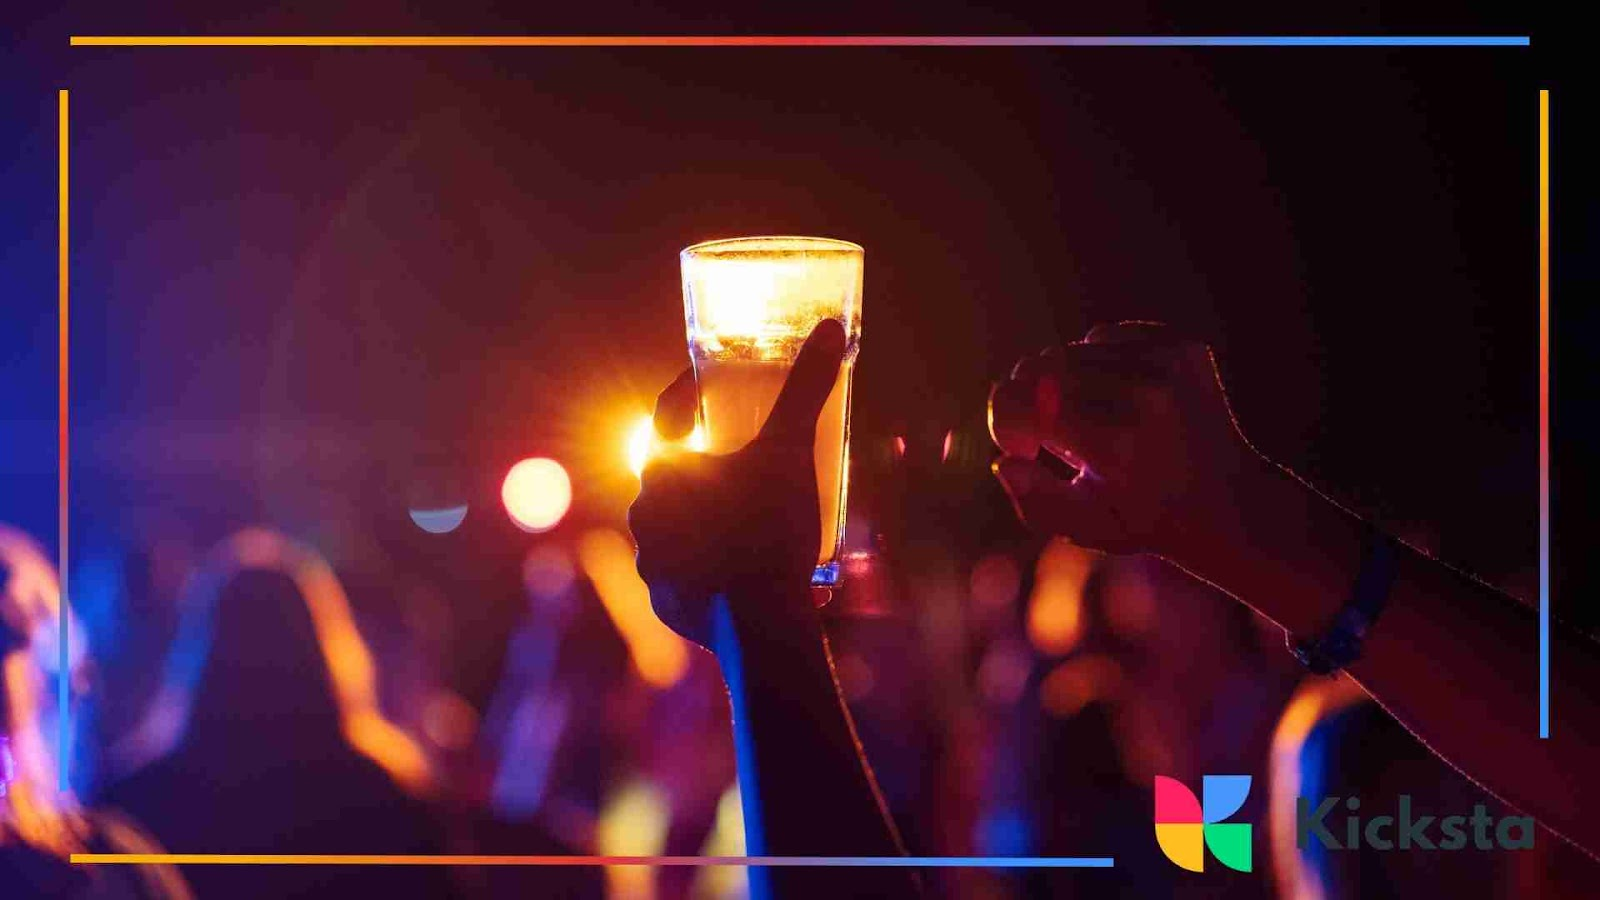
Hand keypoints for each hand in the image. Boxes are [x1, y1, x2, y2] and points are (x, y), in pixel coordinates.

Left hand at [629, 319, 845, 647]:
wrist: (760, 624)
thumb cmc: (769, 529)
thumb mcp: (790, 451)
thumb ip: (806, 389)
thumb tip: (831, 329)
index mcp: (663, 471)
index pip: (664, 417)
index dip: (685, 396)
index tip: (702, 386)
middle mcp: (644, 515)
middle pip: (669, 475)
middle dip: (700, 463)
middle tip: (736, 455)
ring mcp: (650, 563)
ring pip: (674, 525)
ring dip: (702, 516)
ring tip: (742, 515)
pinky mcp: (664, 601)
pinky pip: (683, 571)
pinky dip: (706, 563)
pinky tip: (737, 566)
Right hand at [987, 321, 1263, 555]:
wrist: (1230, 501)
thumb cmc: (1145, 518)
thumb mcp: (1086, 526)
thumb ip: (1036, 501)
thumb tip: (1005, 463)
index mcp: (1114, 441)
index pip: (1019, 400)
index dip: (1005, 424)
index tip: (1024, 448)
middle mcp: (1140, 392)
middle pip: (1036, 367)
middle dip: (1027, 401)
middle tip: (1046, 437)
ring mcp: (1164, 361)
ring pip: (1067, 351)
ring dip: (1062, 386)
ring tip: (1088, 422)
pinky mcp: (1178, 344)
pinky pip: (1104, 338)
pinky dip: (1095, 365)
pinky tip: (1113, 400)